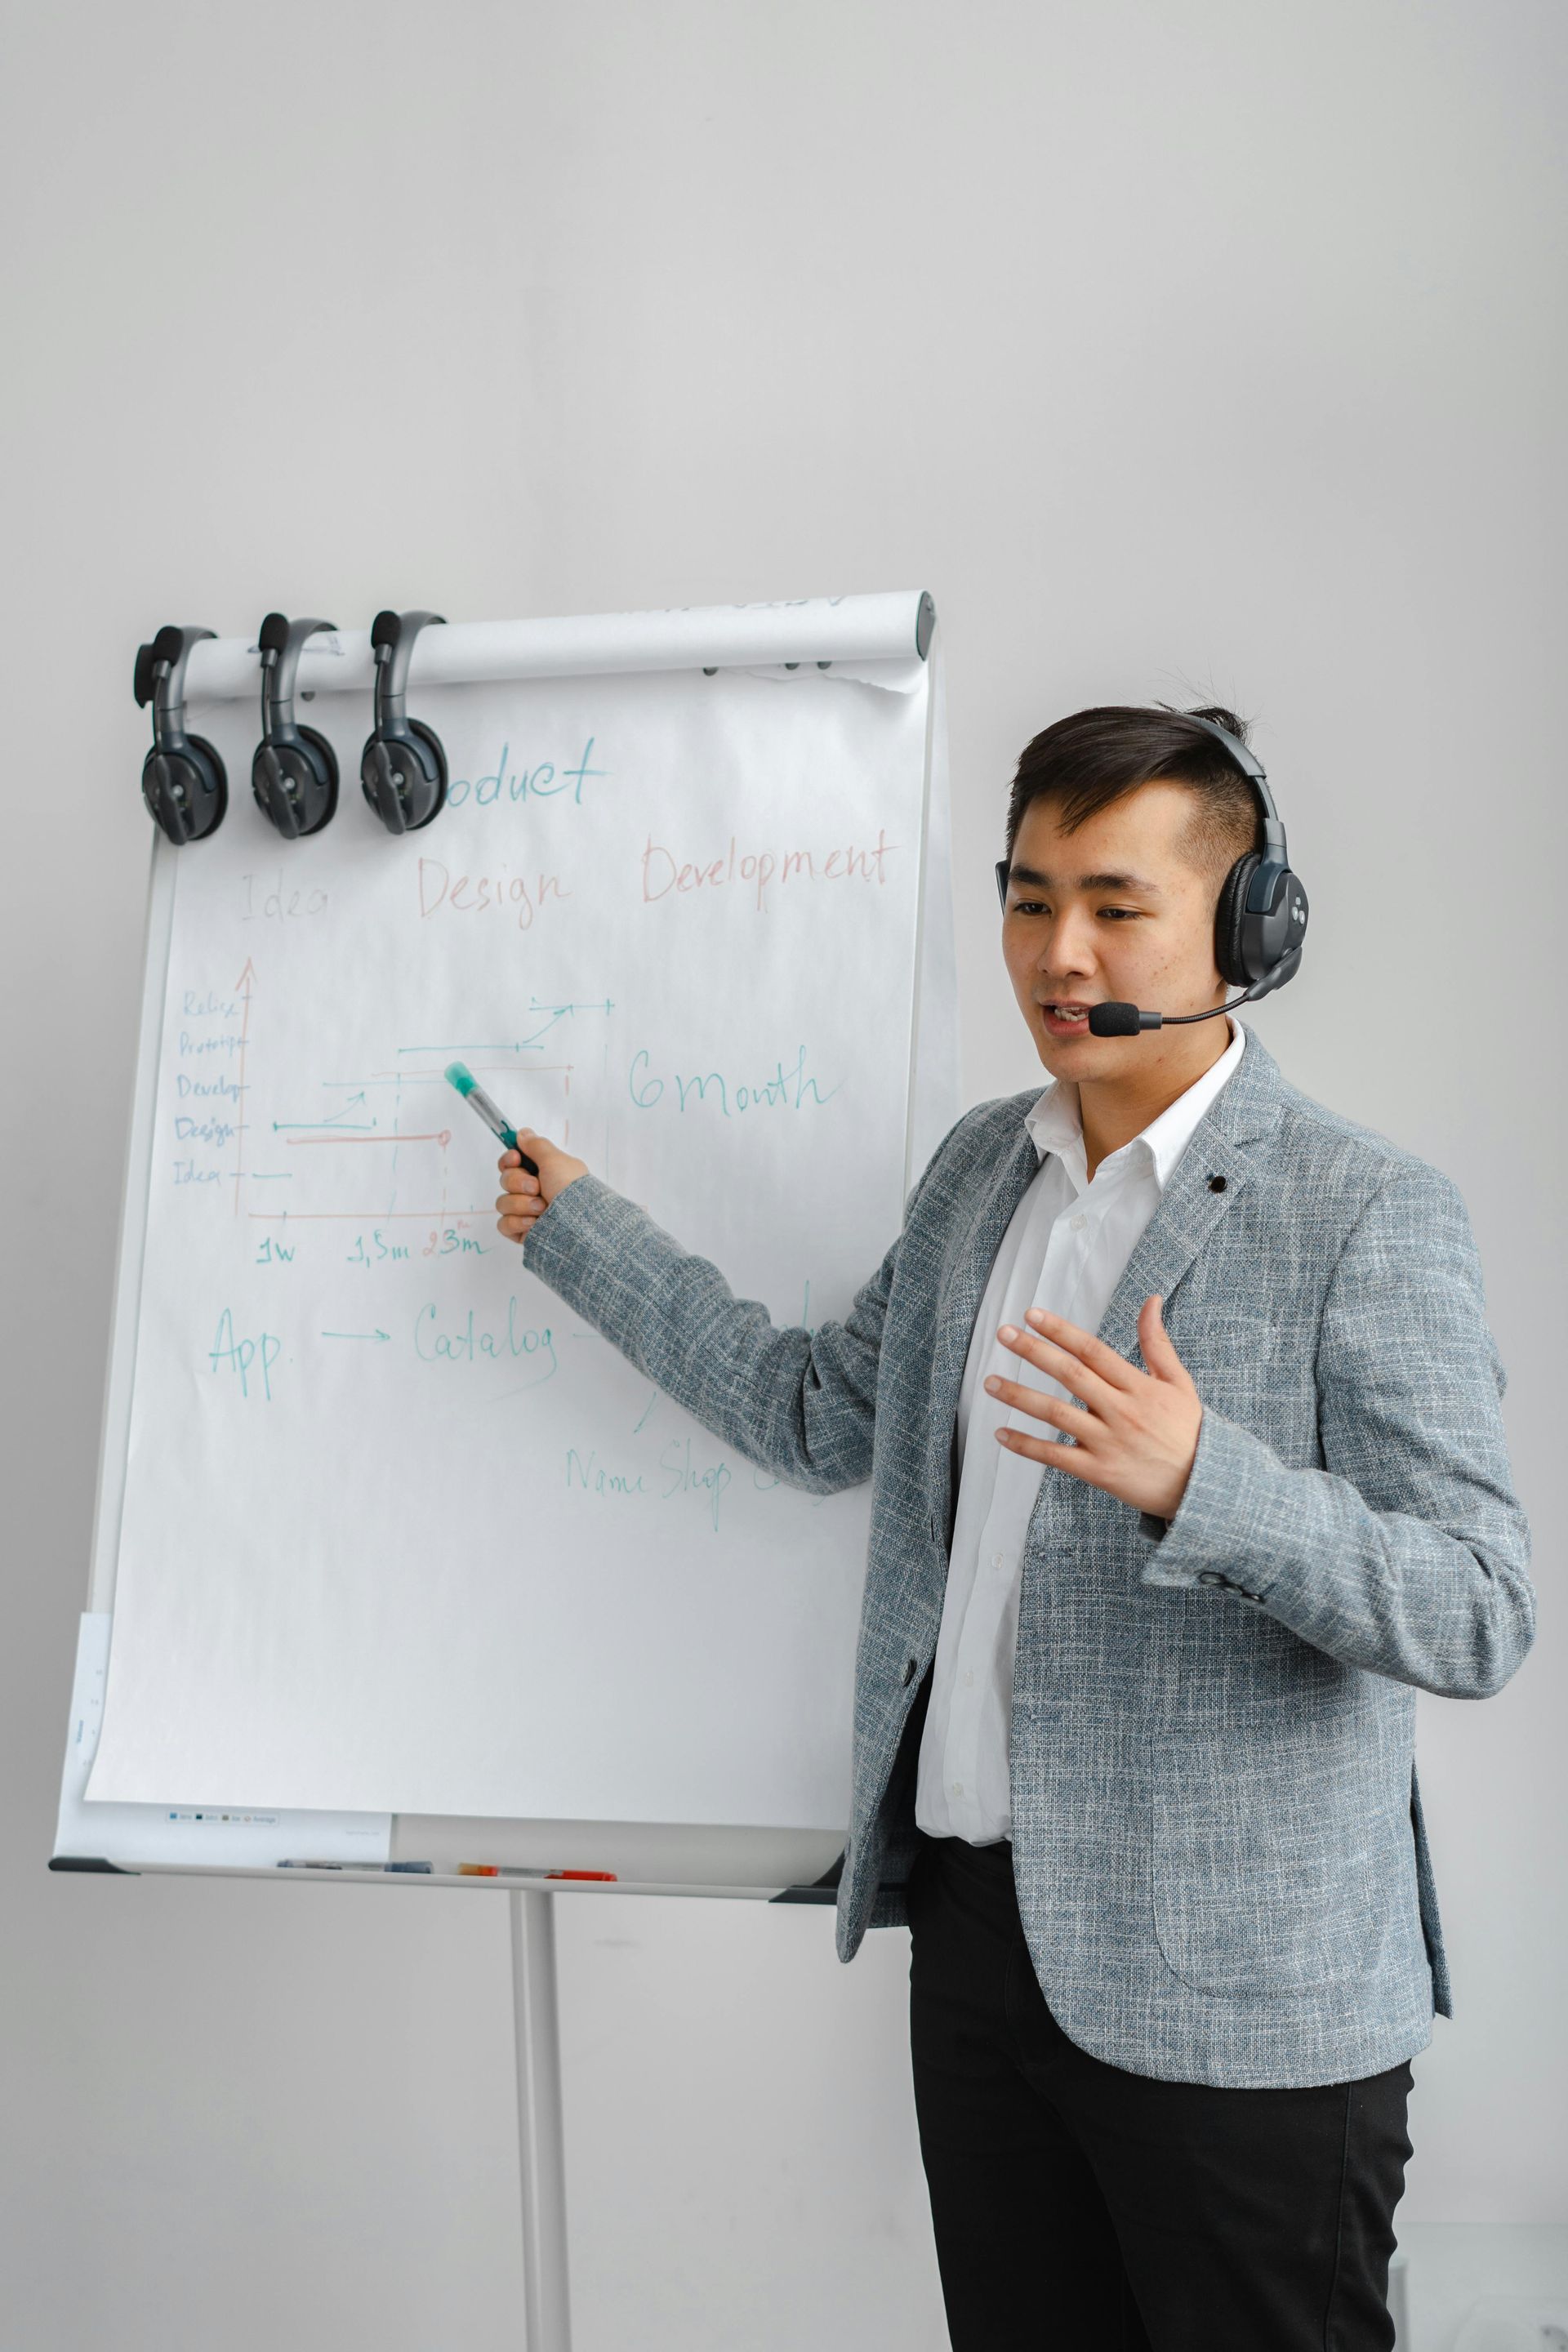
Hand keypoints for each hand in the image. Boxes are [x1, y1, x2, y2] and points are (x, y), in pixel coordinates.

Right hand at [495, 1129, 588, 1243]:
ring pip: (503, 1203)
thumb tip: (522, 1133)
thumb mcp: (556, 1160)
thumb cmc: (571, 1189)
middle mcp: (534, 1192)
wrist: (580, 1225)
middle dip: (518, 1182)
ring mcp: (527, 1213)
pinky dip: (517, 1223)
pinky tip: (533, 1224)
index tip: (516, 1159)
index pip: (512, 1163)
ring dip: (521, 1204)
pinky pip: (504, 1224)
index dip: (509, 1160)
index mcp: (543, 1173)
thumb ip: (536, 1145)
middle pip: (505, 1180)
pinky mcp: (522, 1233)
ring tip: (542, 1209)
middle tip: (536, 1187)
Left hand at [984, 1296, 1201, 1521]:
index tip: (1032, 1315)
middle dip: (1034, 1351)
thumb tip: (1151, 1300)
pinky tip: (1001, 1434)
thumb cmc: (1189, 1430)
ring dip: (1019, 1396)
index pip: (1092, 1350)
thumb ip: (1157, 1342)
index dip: (1060, 1330)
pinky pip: (1056, 1457)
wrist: (1204, 1486)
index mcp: (1139, 1386)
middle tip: (1003, 1334)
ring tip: (989, 1381)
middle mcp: (1121, 1411)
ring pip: (1056, 1413)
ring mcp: (1108, 1442)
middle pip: (1070, 1374)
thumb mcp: (1178, 1383)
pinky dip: (1027, 1445)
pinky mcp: (1099, 1472)